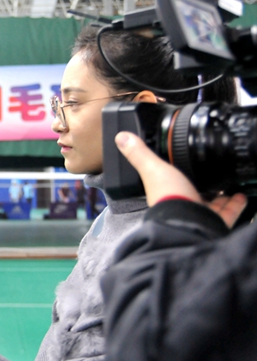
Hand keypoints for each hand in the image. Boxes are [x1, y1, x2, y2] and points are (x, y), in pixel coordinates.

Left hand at [115, 132, 246, 227]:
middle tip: (208, 174)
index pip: (169, 184)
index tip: (181, 165)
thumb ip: (139, 154)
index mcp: (164, 193)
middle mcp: (180, 205)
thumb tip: (121, 137)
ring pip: (210, 203)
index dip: (174, 176)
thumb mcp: (152, 169)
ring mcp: (198, 214)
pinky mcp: (214, 221)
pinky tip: (239, 194)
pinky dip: (234, 203)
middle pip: (192, 194)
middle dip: (200, 185)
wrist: (189, 222)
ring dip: (218, 194)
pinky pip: (227, 211)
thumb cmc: (168, 198)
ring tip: (226, 183)